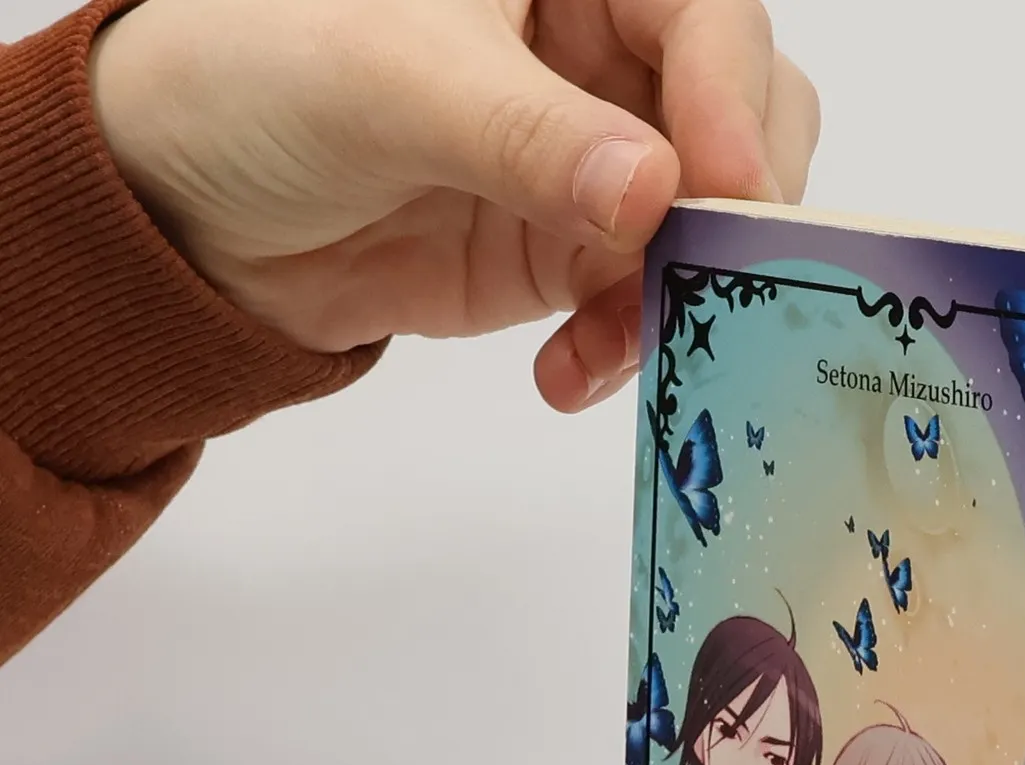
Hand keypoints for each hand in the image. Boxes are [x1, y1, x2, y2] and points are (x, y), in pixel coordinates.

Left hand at [88, 0, 819, 409]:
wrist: (187, 205)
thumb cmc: (259, 78)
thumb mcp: (390, 84)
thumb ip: (527, 133)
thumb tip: (657, 191)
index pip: (706, 14)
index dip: (732, 97)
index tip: (721, 189)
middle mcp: (601, 52)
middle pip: (743, 116)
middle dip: (738, 206)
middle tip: (709, 278)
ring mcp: (598, 159)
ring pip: (711, 222)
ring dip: (685, 295)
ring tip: (617, 347)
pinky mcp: (575, 252)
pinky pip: (646, 300)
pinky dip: (625, 346)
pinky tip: (569, 375)